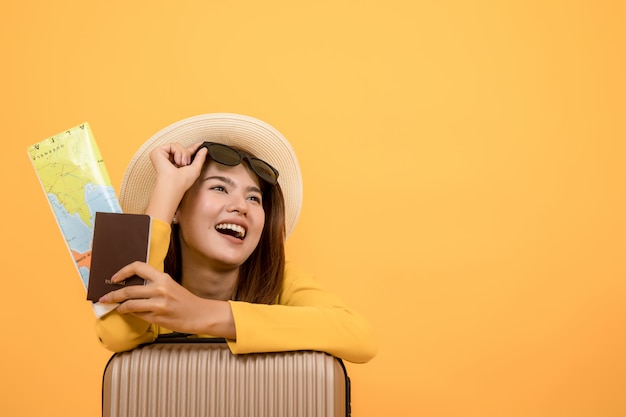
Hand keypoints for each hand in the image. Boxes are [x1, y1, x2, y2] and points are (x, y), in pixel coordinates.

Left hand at [98, 261, 234, 337]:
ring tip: (116, 307)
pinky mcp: (158, 317)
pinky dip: (131, 314)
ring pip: (130, 304)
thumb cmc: (185, 300)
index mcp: (163, 278)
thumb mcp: (170, 286)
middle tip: (104, 298)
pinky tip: (129, 314)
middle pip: (129, 290)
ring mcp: (158, 304)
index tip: (114, 278)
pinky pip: (138, 315)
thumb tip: (131, 287)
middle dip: (113, 295)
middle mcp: (160, 289)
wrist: (200, 314)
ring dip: (119, 306)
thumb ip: (153, 284)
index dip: (123, 271)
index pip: (138, 267)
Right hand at [145, 143, 207, 222]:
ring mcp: (161, 155)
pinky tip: (176, 161)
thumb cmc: (183, 181)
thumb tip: (204, 149)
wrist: (174, 184)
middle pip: (181, 147)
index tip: (201, 144)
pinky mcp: (157, 152)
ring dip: (183, 154)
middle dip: (187, 154)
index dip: (192, 147)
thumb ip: (200, 158)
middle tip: (185, 164)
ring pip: (177, 145)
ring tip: (180, 164)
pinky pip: (172, 145)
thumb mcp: (195, 168)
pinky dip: (177, 152)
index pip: (183, 152)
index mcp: (174, 163)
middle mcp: (166, 159)